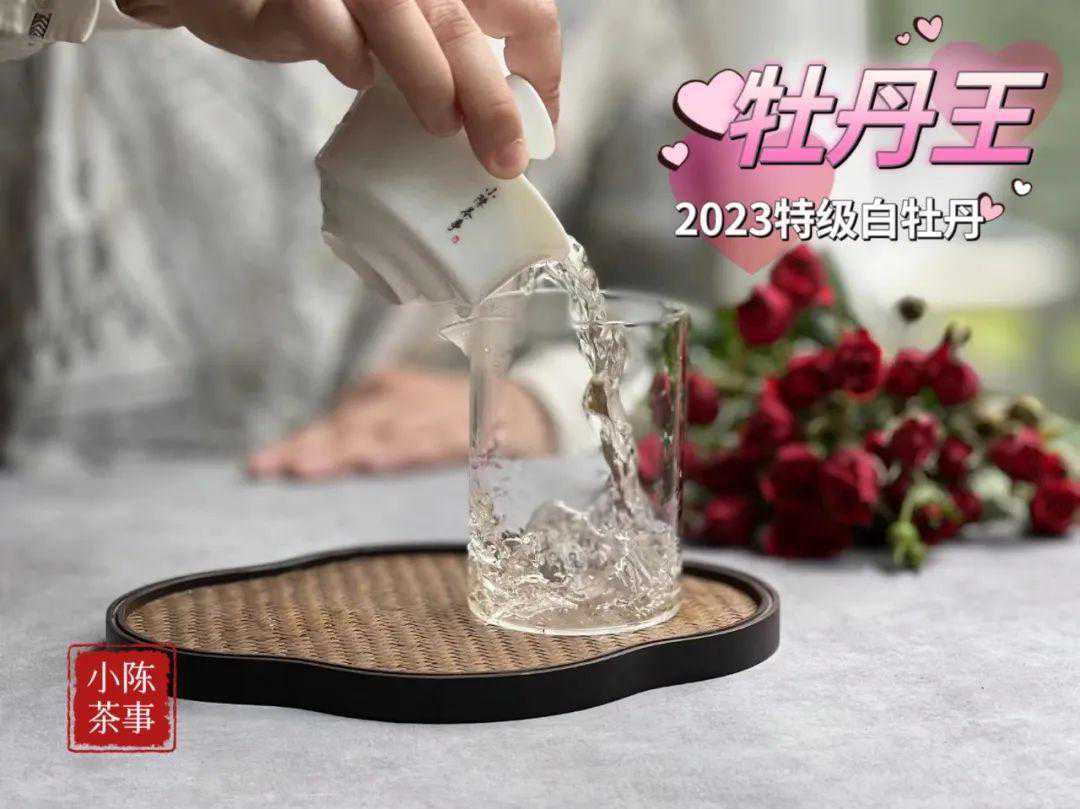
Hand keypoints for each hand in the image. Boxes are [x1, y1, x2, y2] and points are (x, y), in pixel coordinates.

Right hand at [119, 0, 560, 177]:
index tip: (533, 137)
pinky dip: (346, 54)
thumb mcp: (406, 31)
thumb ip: (450, 59)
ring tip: (440, 126)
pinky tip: (355, 75)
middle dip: (494, 99)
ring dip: (429, 78)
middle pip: (468, 22)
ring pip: (403, 15)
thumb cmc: (331, 14)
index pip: (525, 9)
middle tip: (505, 160)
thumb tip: (502, 130)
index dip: (541, 72)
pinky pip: (325, 23)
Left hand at [246, 368, 554, 478]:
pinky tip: (377, 463)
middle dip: (310, 450)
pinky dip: (402, 451)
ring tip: (307, 469)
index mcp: (380, 394)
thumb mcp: (398, 416)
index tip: (257, 468)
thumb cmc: (444, 418)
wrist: (518, 407)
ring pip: (380, 435)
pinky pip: (429, 443)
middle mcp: (401, 398)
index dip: (294, 445)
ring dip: (344, 452)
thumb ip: (361, 436)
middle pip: (347, 428)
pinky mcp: (463, 428)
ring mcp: (431, 412)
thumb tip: (304, 462)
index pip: (329, 425)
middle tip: (274, 470)